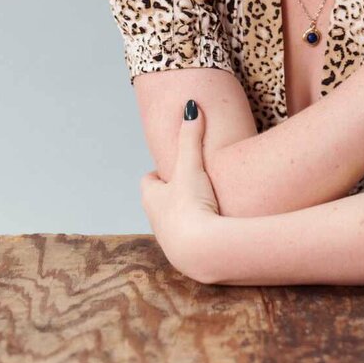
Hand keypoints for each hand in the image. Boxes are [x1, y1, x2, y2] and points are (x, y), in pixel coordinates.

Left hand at [140, 100, 220, 280]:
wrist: (202, 251)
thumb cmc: (191, 206)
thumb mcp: (191, 167)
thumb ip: (191, 137)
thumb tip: (190, 106)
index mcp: (152, 198)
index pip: (149, 182)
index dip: (160, 174)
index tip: (174, 167)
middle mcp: (157, 221)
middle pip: (160, 203)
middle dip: (173, 194)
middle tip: (192, 184)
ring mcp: (171, 241)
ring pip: (175, 222)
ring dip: (187, 215)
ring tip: (206, 207)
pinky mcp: (187, 256)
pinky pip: (191, 239)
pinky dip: (199, 233)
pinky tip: (214, 230)